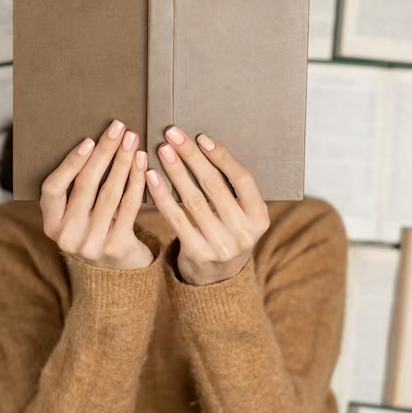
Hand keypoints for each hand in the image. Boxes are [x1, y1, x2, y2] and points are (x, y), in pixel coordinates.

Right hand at [40, 119, 152, 269]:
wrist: (119, 273)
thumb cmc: (97, 231)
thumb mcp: (77, 216)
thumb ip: (77, 191)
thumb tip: (95, 142)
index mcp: (51, 225)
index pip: (52, 189)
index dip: (69, 163)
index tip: (88, 140)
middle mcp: (68, 236)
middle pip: (85, 186)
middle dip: (104, 152)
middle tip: (118, 129)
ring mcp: (92, 243)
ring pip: (109, 193)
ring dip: (122, 161)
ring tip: (132, 140)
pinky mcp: (117, 246)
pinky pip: (129, 206)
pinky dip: (136, 180)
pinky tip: (142, 163)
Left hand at [145, 127, 269, 285]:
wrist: (217, 278)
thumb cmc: (227, 232)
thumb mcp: (242, 214)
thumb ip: (231, 189)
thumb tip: (202, 145)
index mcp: (260, 217)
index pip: (242, 179)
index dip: (222, 156)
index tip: (201, 137)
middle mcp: (244, 232)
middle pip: (214, 185)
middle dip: (191, 156)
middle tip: (173, 134)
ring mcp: (221, 245)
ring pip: (193, 200)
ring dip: (175, 171)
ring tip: (162, 150)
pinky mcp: (197, 253)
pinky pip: (176, 218)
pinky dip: (162, 195)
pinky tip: (152, 177)